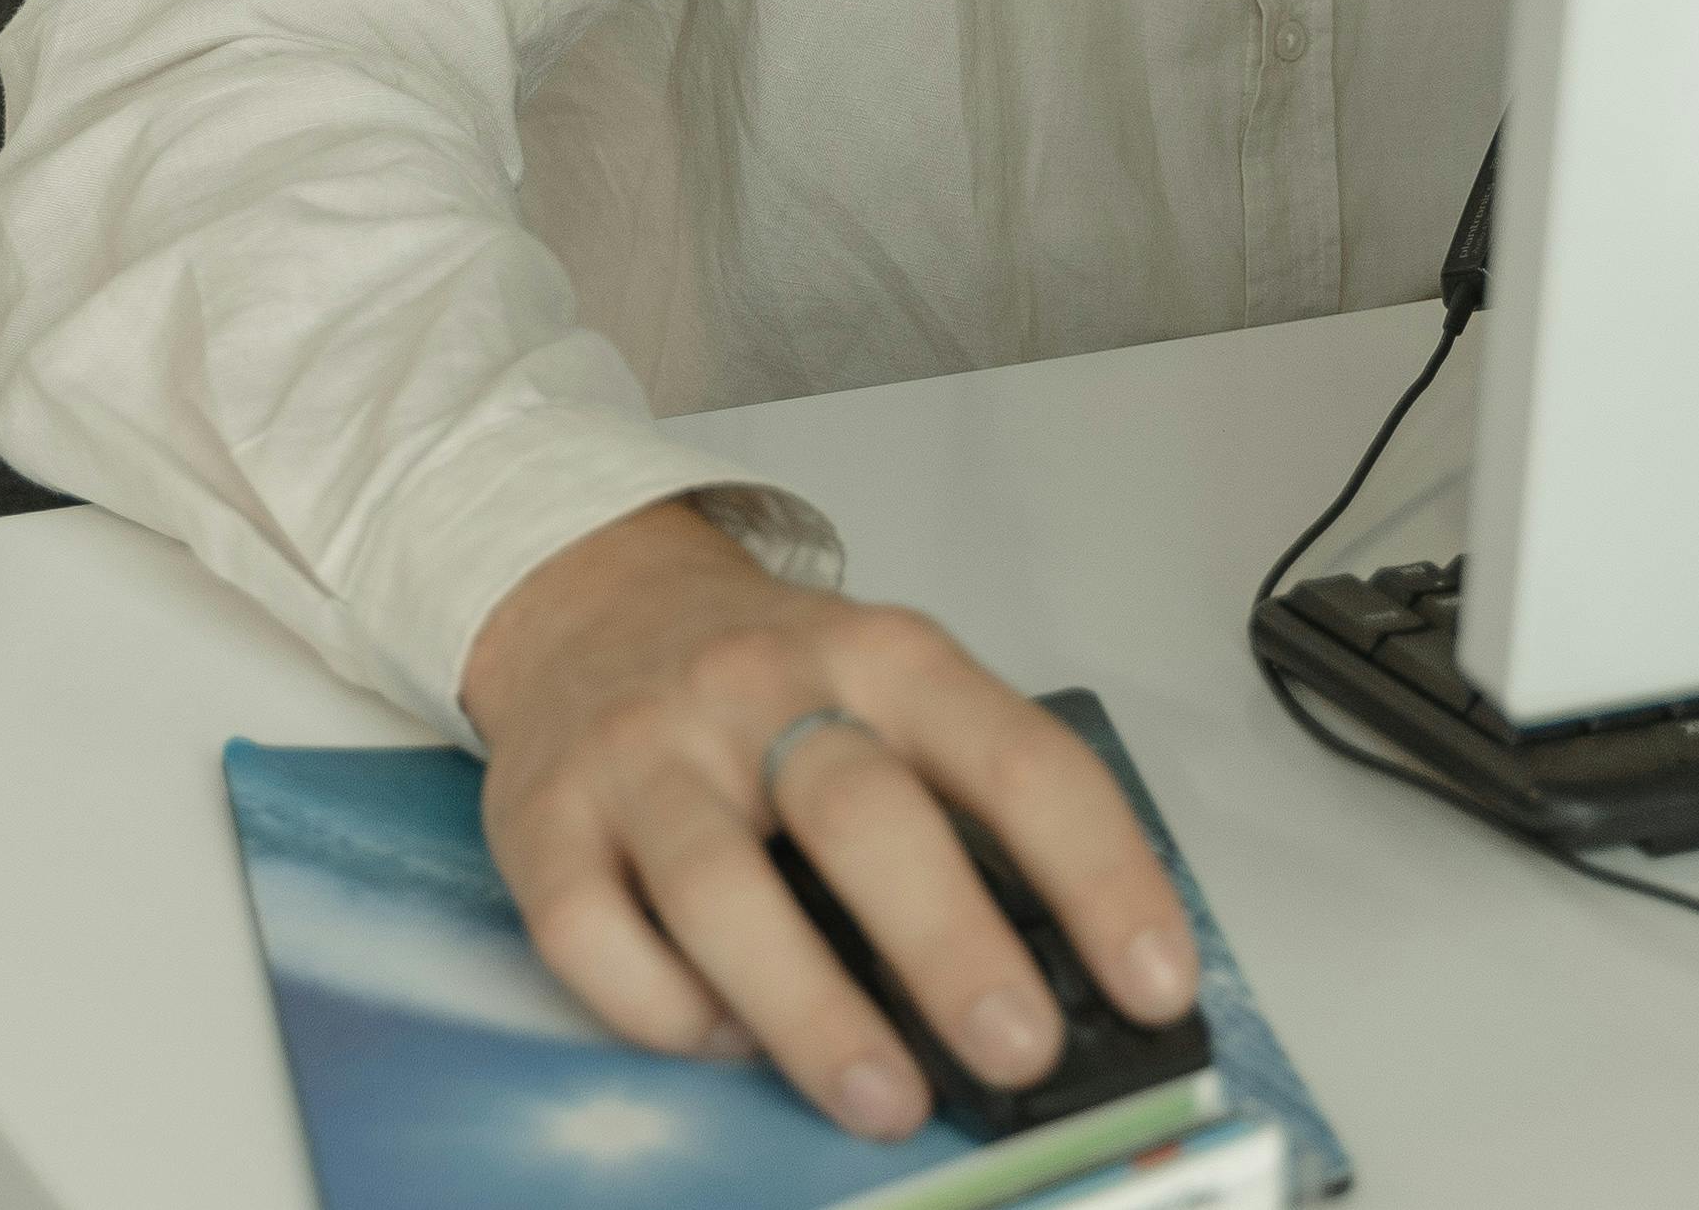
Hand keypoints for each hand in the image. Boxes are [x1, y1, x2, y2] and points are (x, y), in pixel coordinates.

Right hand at [459, 502, 1198, 1139]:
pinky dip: (661, 1009)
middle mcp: (760, 689)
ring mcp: (645, 751)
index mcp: (883, 657)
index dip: (1098, 873)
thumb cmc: (769, 681)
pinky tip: (721, 1041)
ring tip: (886, 1099)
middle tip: (1018, 1048)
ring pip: (718, 885)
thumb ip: (966, 806)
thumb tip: (1067, 982)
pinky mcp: (543, 816)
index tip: (1155, 980)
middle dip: (948, 942)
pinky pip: (590, 931)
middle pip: (861, 813)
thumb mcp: (891, 689)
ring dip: (810, 1008)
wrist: (591, 599)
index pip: (1014, 757)